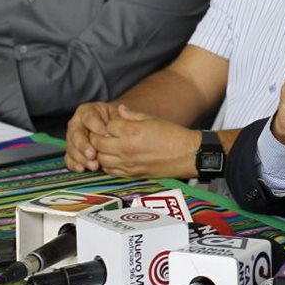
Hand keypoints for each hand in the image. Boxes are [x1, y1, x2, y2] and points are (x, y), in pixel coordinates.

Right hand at [65, 101, 115, 171]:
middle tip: (93, 154)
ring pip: (72, 147)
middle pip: (76, 134)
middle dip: (84, 145)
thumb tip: (117, 126)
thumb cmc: (115, 120)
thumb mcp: (117, 114)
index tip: (105, 133)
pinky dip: (74, 164)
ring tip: (93, 165)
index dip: (96, 125)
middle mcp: (76, 123)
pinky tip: (82, 169)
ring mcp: (72, 138)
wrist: (110, 126)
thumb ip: (117, 118)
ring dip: (81, 157)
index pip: (89, 118)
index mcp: (87, 111)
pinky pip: (68, 158)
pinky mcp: (71, 150)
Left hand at [85, 105, 201, 179]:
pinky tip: (114, 158)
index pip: (106, 126)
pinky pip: (110, 171)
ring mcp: (128, 163)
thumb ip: (132, 115)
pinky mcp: (132, 174)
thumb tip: (119, 110)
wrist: (187, 154)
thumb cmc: (172, 134)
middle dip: (97, 138)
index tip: (113, 124)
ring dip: (101, 152)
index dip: (107, 124)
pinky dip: (108, 164)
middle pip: (98, 143)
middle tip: (103, 135)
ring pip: (101, 158)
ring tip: (108, 147)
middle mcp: (126, 148)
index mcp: (131, 131)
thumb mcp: (152, 119)